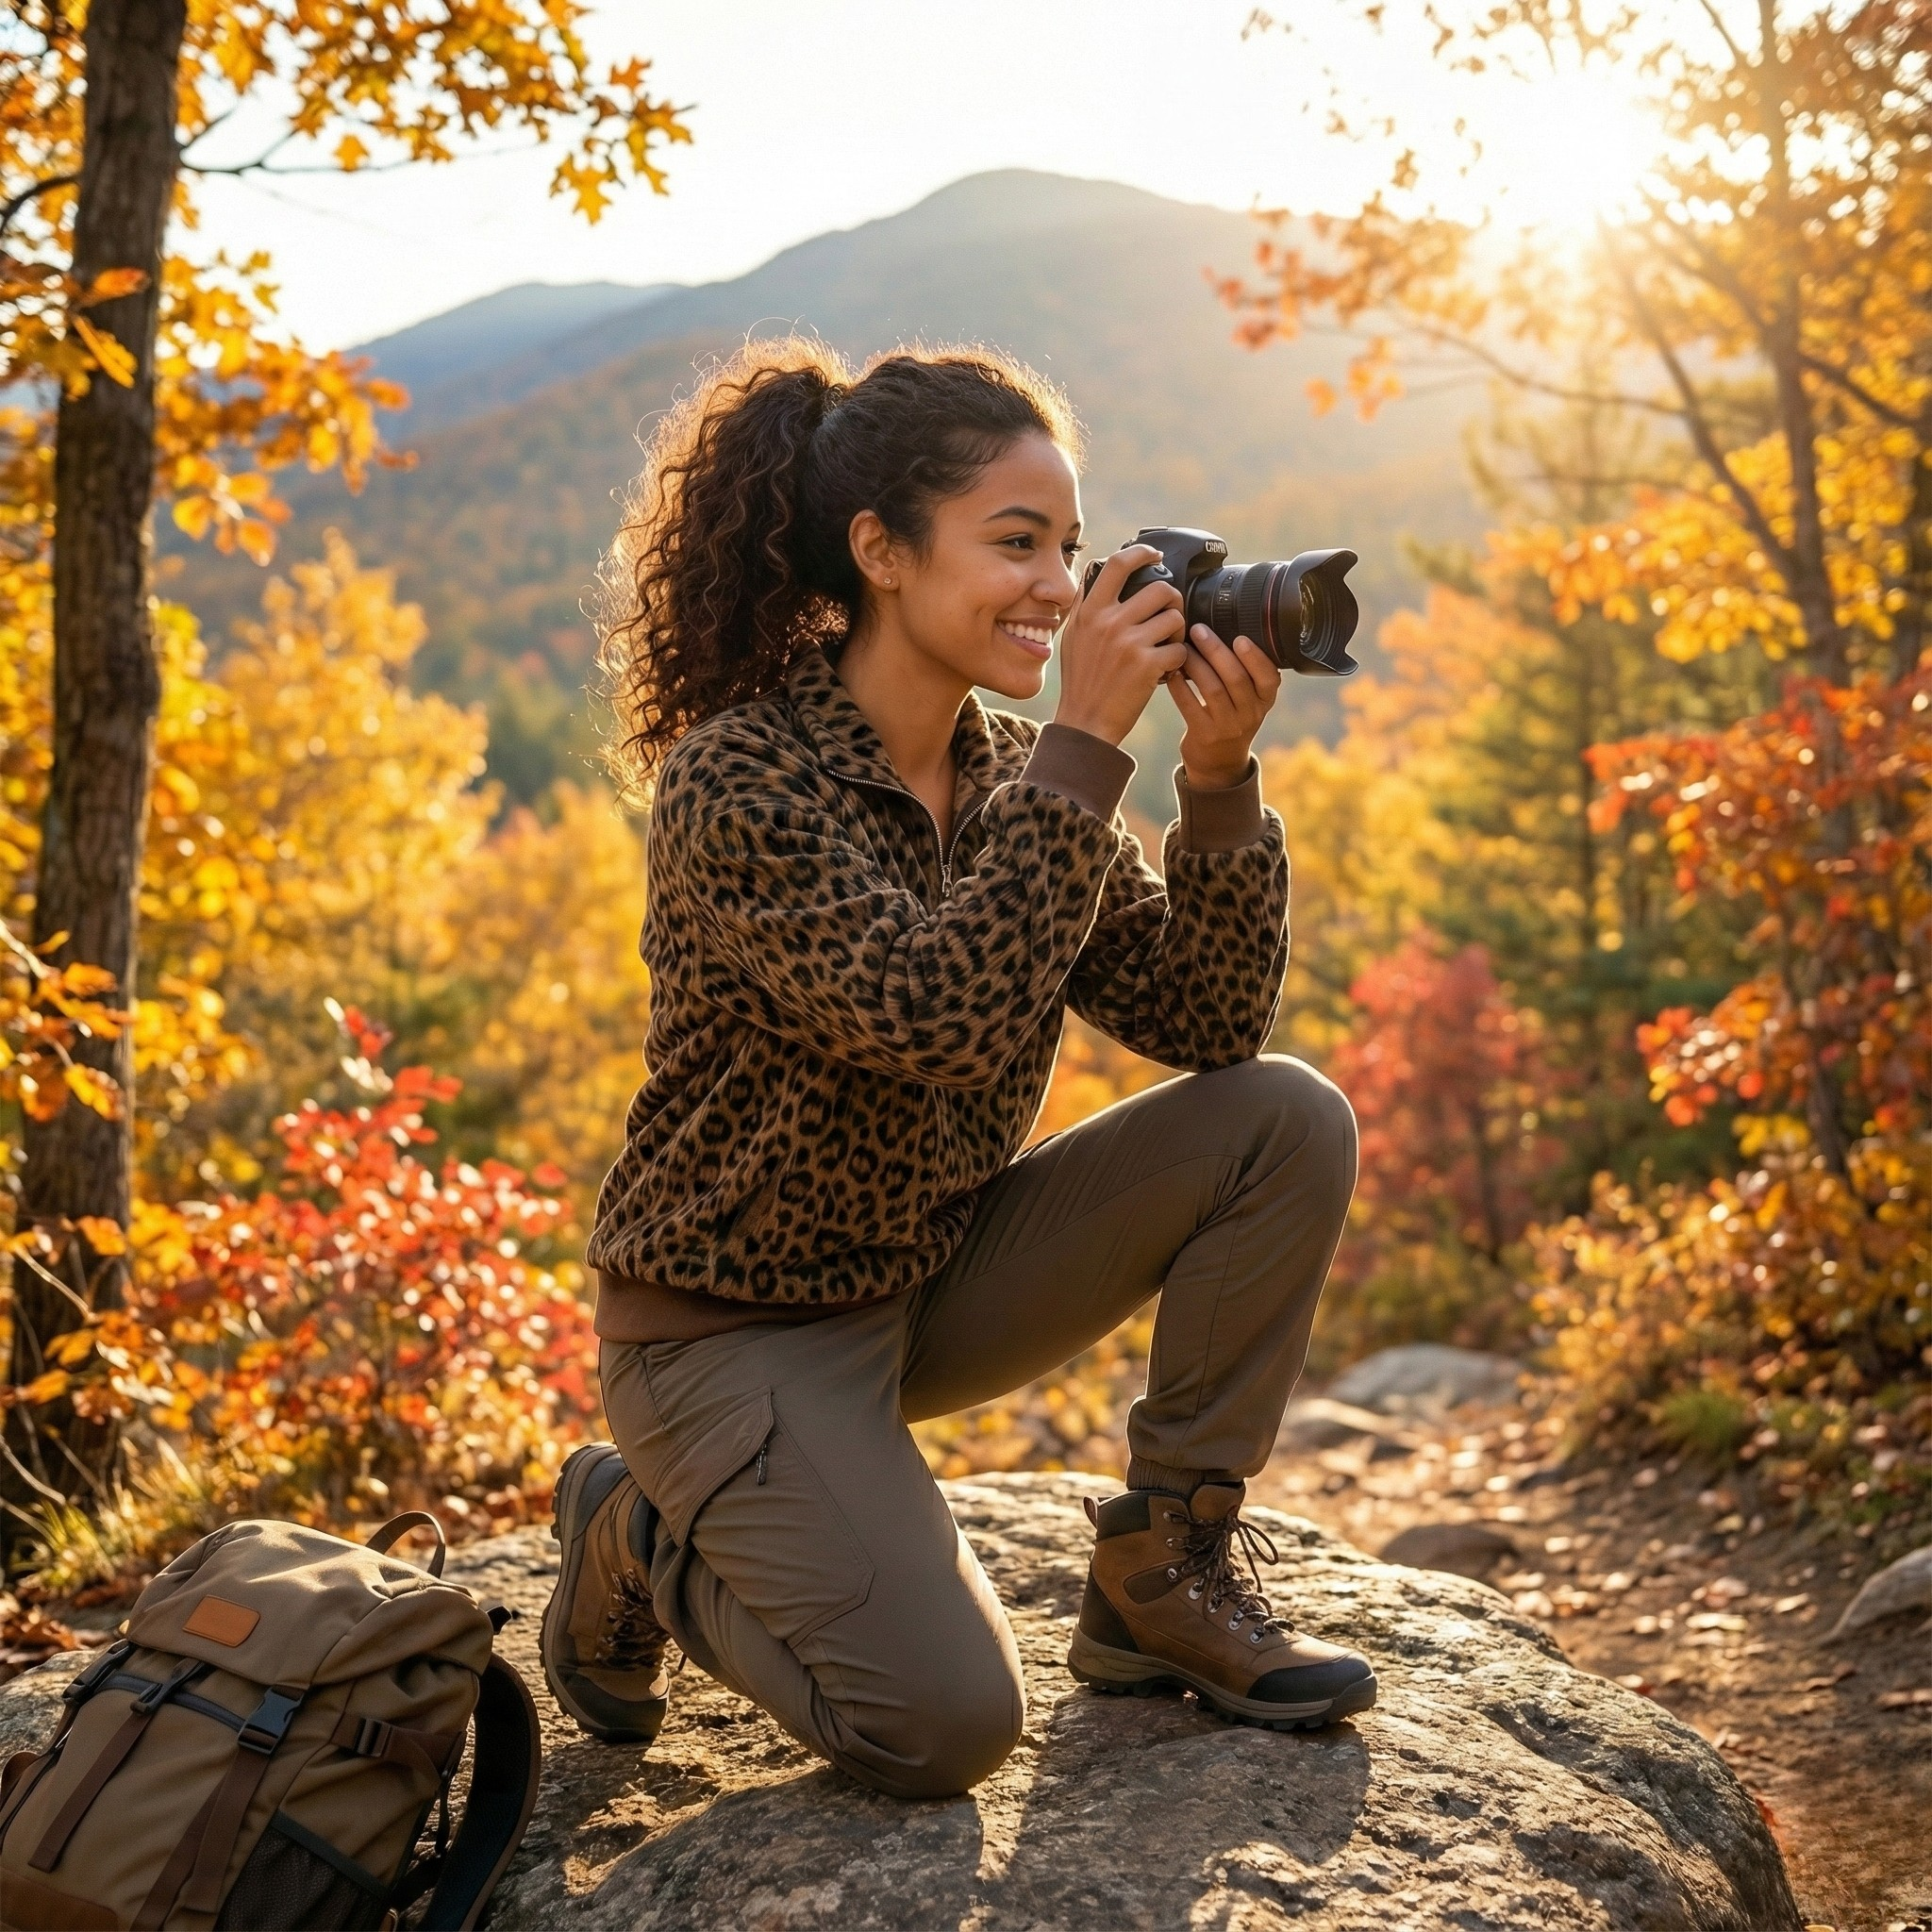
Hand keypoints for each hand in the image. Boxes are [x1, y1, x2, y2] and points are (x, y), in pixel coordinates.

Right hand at [1052, 545, 1187, 746]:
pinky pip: (1179, 649)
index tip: (1155, 555)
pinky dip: (1178, 660)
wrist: (1085, 723)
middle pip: (1160, 589)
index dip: (1141, 553)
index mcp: (1091, 612)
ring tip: (1167, 645)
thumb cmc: (1081, 681)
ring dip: (1178, 631)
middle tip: (1169, 616)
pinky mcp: (1147, 666)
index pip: (1118, 564)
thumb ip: (1086, 605)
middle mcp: (1109, 622)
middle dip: (1173, 601)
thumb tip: (1097, 571)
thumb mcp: (1073, 637)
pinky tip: (1166, 669)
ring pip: (1175, 618)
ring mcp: (1129, 643)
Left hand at [1167, 625, 1280, 788]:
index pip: (1269, 677)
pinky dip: (1179, 686)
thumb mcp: (1249, 699)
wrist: (1219, 762)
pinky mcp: (1204, 735)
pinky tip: (1171, 671)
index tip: (1240, 638)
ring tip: (1183, 647)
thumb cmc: (1232, 717)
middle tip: (1199, 629)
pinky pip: (1190, 706)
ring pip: (1212, 690)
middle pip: (1236, 678)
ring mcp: (1228, 727)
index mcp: (1265, 700)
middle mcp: (1250, 714)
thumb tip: (1226, 625)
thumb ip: (1246, 672)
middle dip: (1216, 651)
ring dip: (1196, 665)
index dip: (1255, 658)